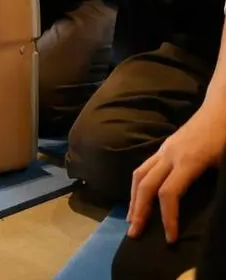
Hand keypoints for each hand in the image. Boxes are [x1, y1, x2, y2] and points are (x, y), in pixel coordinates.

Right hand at [127, 107, 225, 242]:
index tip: (170, 238)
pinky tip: (138, 198)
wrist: (221, 108)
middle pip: (145, 185)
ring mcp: (164, 150)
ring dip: (132, 199)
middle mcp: (169, 156)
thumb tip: (214, 211)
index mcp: (188, 162)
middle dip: (139, 211)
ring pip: (139, 175)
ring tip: (131, 219)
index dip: (167, 218)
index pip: (168, 194)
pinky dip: (137, 187)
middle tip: (134, 234)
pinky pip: (143, 168)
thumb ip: (217, 186)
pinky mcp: (164, 148)